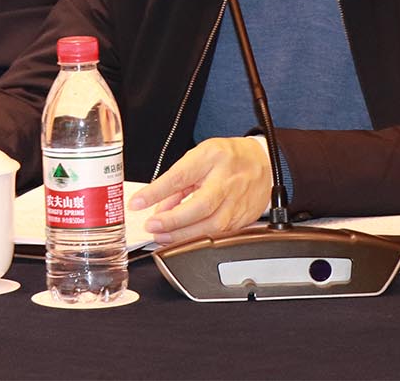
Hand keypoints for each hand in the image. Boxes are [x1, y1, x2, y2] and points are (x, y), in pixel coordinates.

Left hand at [128, 136, 272, 243]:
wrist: (262, 162)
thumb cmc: (226, 158)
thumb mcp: (198, 157)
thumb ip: (177, 183)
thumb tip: (159, 208)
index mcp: (211, 158)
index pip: (180, 177)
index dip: (156, 192)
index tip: (137, 203)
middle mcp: (226, 180)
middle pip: (200, 206)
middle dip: (172, 220)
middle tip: (152, 226)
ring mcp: (238, 202)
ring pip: (211, 227)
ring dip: (182, 236)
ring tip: (162, 236)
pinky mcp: (244, 219)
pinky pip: (219, 235)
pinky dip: (199, 240)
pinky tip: (184, 239)